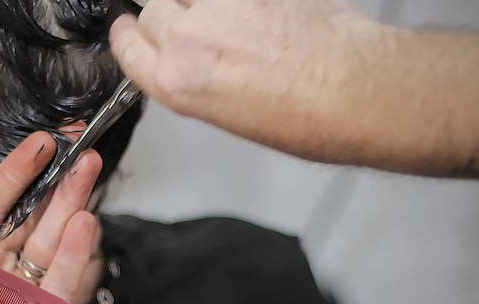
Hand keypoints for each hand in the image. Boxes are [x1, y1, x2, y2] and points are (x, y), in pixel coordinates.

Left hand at [0, 132, 102, 303]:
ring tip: (89, 174)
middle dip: (58, 182)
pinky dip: (73, 259)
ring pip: (52, 246)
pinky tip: (83, 227)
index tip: (39, 142)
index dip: (17, 172)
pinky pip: (60, 290)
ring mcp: (23, 300)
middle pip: (33, 219)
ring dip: (73, 209)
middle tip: (81, 149)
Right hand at [110, 0, 381, 160]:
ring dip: (199, 2)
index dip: (131, 36)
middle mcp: (188, 39)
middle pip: (152, 9)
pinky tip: (254, 12)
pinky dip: (236, 0)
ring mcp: (219, 4)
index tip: (135, 31)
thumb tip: (186, 59)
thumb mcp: (224, 113)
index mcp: (175, 82)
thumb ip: (190, 78)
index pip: (125, 42)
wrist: (352, 91)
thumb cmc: (304, 116)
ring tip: (231, 19)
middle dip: (170, 17)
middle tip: (199, 27)